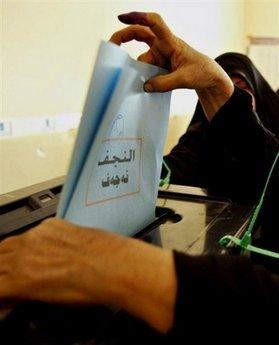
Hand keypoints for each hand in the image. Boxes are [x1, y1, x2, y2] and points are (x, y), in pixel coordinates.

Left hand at [0, 218, 175, 332]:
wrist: (113, 264)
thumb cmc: (109, 254)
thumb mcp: (84, 241)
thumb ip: (65, 246)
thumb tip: (62, 259)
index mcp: (49, 227)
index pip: (19, 241)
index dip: (15, 256)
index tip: (18, 267)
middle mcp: (34, 238)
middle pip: (3, 251)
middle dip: (4, 265)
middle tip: (12, 281)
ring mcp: (26, 257)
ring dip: (4, 278)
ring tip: (13, 294)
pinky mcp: (23, 279)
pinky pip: (0, 288)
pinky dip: (3, 296)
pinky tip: (10, 304)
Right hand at [110, 12, 233, 119]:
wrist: (209, 79)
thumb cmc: (201, 72)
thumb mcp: (185, 79)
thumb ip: (164, 84)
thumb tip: (144, 86)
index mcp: (171, 42)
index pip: (155, 23)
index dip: (139, 17)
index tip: (123, 17)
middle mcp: (163, 46)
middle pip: (140, 34)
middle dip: (124, 37)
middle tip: (111, 45)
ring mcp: (160, 57)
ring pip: (141, 61)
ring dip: (136, 71)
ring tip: (134, 83)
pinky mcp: (159, 68)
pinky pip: (145, 71)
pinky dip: (142, 78)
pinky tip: (142, 87)